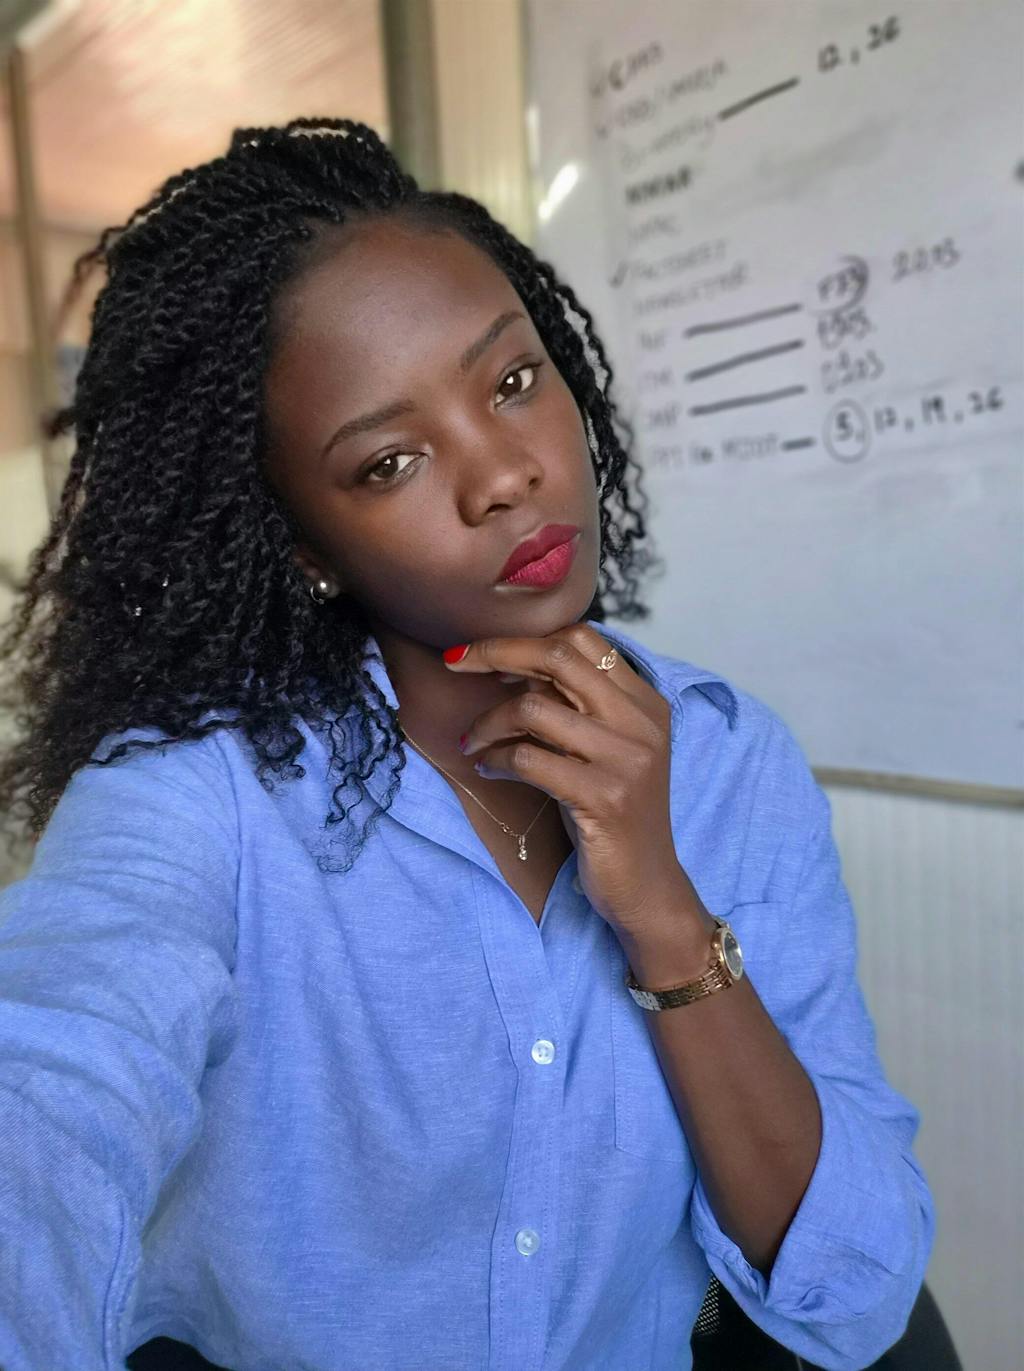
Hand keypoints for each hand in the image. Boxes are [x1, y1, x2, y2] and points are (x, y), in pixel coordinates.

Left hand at [444, 622, 702, 936]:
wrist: (647, 887)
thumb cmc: (614, 817)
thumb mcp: (605, 751)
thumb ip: (576, 707)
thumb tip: (511, 665)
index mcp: (646, 703)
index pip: (583, 639)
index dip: (525, 638)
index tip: (486, 656)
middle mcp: (641, 723)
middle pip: (557, 657)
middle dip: (494, 652)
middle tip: (454, 664)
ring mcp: (626, 760)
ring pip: (533, 708)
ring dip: (487, 723)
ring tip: (472, 744)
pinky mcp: (604, 798)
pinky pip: (529, 758)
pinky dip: (495, 759)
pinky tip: (487, 769)